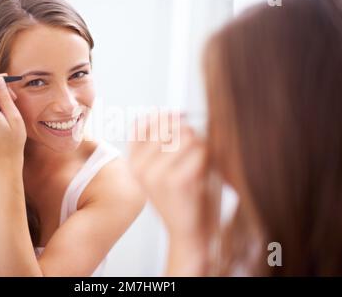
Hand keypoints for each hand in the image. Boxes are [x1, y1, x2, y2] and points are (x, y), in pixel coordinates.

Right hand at [128, 113, 221, 243]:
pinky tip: (204, 173)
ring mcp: (153, 174)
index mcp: (132, 162)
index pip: (144, 122)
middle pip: (170, 125)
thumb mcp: (164, 165)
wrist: (188, 231)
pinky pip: (200, 149)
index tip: (182, 119)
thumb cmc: (182, 195)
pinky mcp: (174, 181)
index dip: (166, 116)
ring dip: (202, 145)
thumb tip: (177, 111)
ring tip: (200, 164)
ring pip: (187, 134)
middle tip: (196, 151)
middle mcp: (137, 167)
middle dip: (190, 132)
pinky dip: (209, 158)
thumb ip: (164, 139)